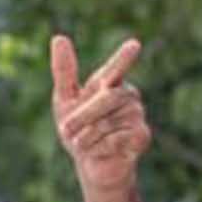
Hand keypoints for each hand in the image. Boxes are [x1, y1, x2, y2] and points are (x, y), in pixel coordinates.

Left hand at [51, 36, 149, 196]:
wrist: (91, 164)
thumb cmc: (78, 129)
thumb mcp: (65, 100)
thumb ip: (64, 71)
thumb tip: (59, 37)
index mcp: (110, 84)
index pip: (115, 69)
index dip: (123, 58)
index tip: (134, 44)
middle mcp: (128, 95)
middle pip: (106, 99)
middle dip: (82, 116)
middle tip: (65, 130)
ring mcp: (138, 115)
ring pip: (106, 122)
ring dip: (86, 136)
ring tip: (86, 142)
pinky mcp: (142, 136)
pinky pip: (114, 139)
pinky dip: (98, 148)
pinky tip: (102, 151)